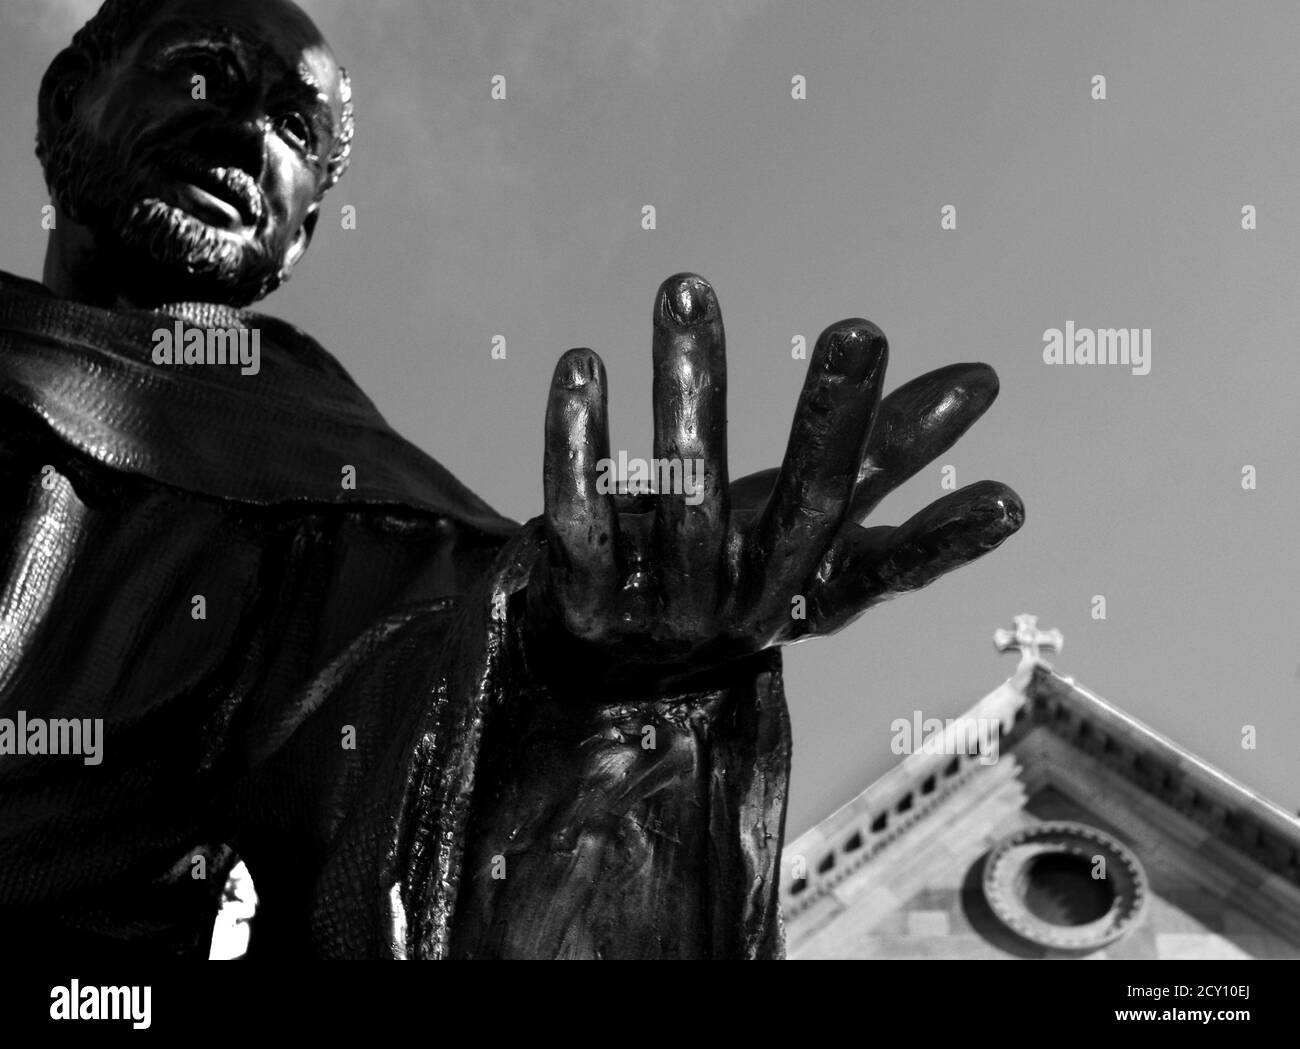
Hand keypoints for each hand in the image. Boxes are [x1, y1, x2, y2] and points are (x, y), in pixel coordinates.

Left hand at [525, 273, 1022, 692]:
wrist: (603, 670)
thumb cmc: (727, 569)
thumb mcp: (806, 520)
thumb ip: (888, 453)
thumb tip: (985, 381)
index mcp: (809, 591)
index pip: (890, 568)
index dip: (947, 544)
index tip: (1010, 500)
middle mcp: (749, 606)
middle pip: (801, 511)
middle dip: (833, 422)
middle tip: (863, 329)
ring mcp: (666, 611)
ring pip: (685, 496)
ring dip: (691, 387)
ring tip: (687, 288)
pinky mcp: (586, 604)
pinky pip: (581, 518)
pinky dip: (578, 443)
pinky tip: (583, 364)